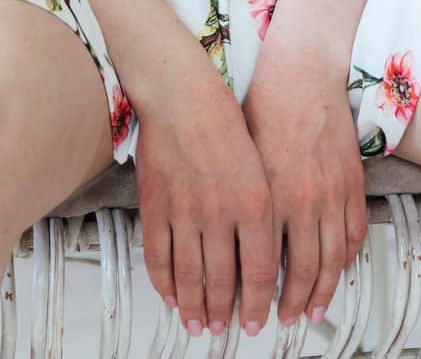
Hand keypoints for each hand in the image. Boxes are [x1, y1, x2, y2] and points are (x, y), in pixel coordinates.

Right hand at [134, 53, 279, 339]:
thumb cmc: (224, 119)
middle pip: (224, 282)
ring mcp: (184, 211)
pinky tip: (171, 296)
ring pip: (190, 277)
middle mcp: (221, 212)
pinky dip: (164, 283)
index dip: (258, 304)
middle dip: (227, 313)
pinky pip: (158, 257)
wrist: (181, 92)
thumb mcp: (261, 166)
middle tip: (227, 329)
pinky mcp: (155, 206)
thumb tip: (265, 257)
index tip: (257, 322)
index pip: (260, 272)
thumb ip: (264, 213)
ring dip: (196, 307)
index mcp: (255, 203)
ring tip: (199, 324)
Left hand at [241, 42, 368, 327]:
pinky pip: (353, 233)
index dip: (255, 296)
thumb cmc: (265, 103)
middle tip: (283, 321)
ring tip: (312, 310)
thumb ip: (239, 200)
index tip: (248, 312)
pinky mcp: (352, 182)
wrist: (303, 69)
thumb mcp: (239, 156)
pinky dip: (346, 258)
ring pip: (331, 261)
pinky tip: (337, 269)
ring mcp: (332, 194)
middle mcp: (302, 202)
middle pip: (301, 273)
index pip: (262, 266)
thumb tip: (225, 237)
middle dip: (292, 305)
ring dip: (322, 292)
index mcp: (268, 197)